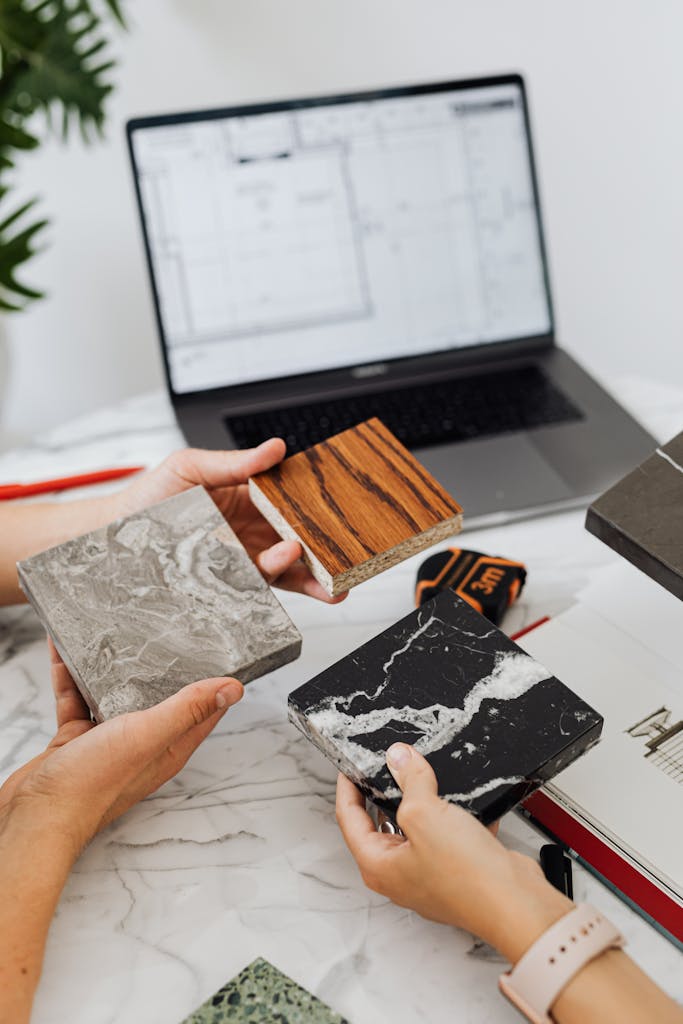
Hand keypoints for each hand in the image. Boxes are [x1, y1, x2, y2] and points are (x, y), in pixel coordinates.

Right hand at [0, 642, 243, 860]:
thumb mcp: (148, 736)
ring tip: (104, 631)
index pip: (202, 710)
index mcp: (168, 746)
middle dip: (155, 664)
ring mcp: (107, 741)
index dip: (212, 682)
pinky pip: (76, 699)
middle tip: (158, 630)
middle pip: (155, 695)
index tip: (217, 651)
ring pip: (111, 693)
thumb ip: (188, 710)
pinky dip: (70, 676)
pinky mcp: (76, 739)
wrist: (37, 814)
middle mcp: (141, 743)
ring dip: (106, 665)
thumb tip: (233, 689)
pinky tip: (63, 652)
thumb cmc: (93, 785)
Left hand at [113, 439, 343, 602]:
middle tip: (343, 562)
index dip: (317, 512)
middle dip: (324, 554)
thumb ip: (232, 462)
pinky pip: (260, 589)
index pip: (291, 504)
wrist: (109, 538)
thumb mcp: (189, 467)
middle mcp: (250, 531)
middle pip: (297, 541)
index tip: (337, 517)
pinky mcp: (227, 584)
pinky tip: (294, 587)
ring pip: (286, 570)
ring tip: (329, 585)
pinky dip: (281, 589)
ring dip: (310, 578)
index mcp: (248, 498)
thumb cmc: (148, 498)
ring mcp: (240, 560)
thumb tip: (275, 448)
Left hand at [336, 743, 571, 962]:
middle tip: (390, 765)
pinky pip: (448, 832)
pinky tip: (465, 800)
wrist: (515, 902)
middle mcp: (401, 873)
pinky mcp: (458, 868)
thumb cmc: (467, 878)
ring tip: (426, 776)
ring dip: (424, 801)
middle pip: (382, 821)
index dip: (348, 787)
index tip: (350, 766)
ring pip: (418, 825)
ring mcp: (430, 873)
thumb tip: (399, 758)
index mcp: (379, 866)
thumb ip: (409, 780)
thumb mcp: (425, 814)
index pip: (349, 818)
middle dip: (387, 791)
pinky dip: (455, 815)